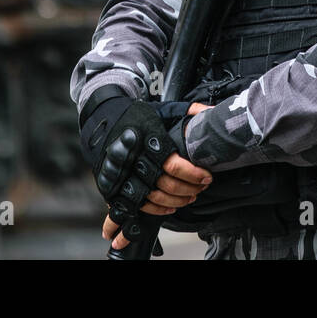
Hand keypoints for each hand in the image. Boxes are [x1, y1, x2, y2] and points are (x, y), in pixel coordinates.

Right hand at [103, 103, 211, 251]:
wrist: (103, 118)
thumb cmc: (136, 116)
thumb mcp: (163, 109)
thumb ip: (188, 111)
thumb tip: (212, 111)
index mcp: (147, 137)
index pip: (173, 163)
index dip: (193, 174)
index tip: (207, 177)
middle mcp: (133, 156)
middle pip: (165, 183)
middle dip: (188, 189)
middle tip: (201, 187)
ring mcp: (122, 172)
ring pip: (153, 196)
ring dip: (176, 201)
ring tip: (190, 197)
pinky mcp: (113, 184)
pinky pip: (138, 204)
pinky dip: (157, 208)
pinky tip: (170, 206)